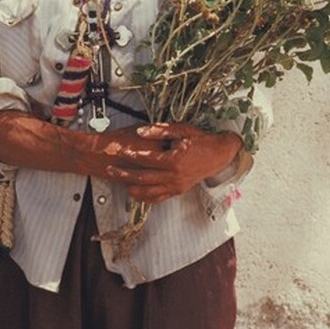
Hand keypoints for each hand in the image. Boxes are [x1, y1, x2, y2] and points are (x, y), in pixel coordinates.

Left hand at [96, 123, 241, 202]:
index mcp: (174, 160)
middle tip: (110, 169)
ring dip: (131, 188)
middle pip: (143, 177)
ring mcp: (176, 186)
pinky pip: (158, 198)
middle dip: (124, 174)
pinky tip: (135, 194)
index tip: (119, 151)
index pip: (146, 159)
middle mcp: (174, 176)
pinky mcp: (178, 191)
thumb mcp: (182, 130)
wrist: (219, 155)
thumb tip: (141, 132)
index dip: (130, 155)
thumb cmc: (201, 140)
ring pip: (148, 191)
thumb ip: (160, 131)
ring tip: (118, 183)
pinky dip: (145, 197)